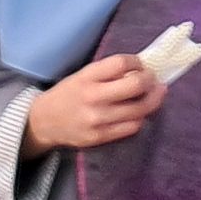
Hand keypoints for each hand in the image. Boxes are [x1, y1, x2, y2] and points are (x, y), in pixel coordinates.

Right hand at [26, 56, 164, 153]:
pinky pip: (132, 127)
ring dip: (153, 99)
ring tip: (156, 94)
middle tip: (154, 79)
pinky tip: (140, 112)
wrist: (44, 122)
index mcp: (87, 77)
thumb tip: (141, 69)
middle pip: (135, 86)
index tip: (141, 64)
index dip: (138, 62)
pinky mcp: (100, 137)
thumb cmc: (68, 94)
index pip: (121, 63)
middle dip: (151, 80)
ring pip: (139, 109)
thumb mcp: (82, 75)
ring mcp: (97, 119)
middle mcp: (93, 97)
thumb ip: (108, 72)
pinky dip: (141, 117)